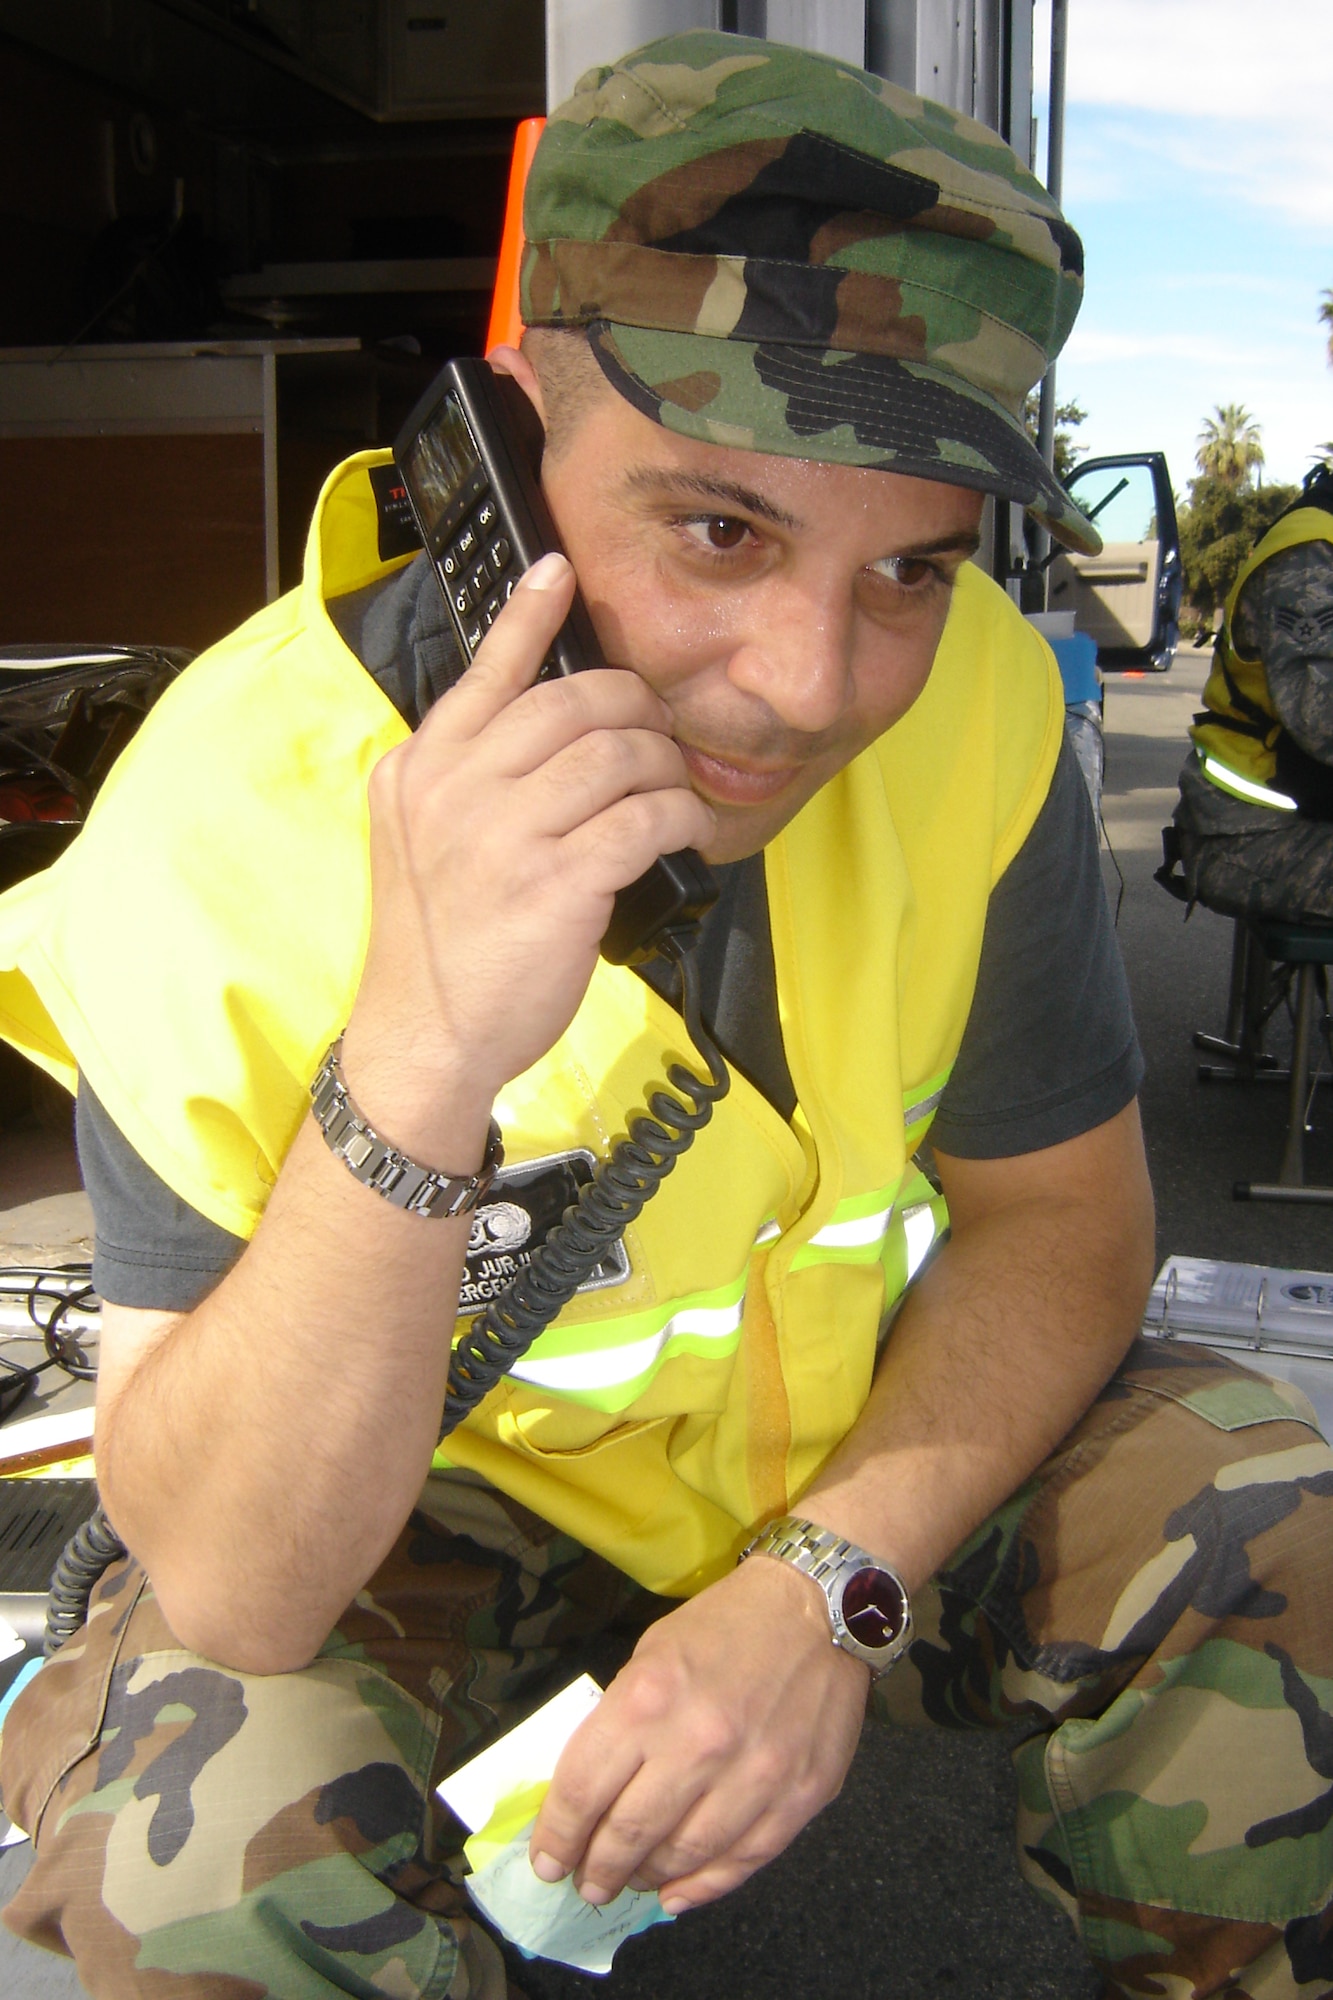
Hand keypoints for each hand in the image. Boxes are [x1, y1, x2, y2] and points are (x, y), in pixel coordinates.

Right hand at [344, 553, 714, 1140]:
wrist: (425, 1036)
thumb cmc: (436, 946)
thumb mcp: (421, 843)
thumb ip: (464, 782)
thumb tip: (545, 739)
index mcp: (420, 768)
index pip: (486, 673)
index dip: (530, 616)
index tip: (562, 569)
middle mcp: (456, 787)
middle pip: (575, 703)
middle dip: (638, 712)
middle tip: (659, 741)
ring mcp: (504, 833)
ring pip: (619, 754)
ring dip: (665, 770)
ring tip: (675, 797)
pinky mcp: (556, 882)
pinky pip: (645, 818)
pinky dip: (681, 820)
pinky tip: (689, 835)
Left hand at [527, 1554, 868, 1914]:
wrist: (817, 1609)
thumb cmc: (723, 1626)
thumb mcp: (651, 1653)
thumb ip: (620, 1722)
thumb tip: (590, 1792)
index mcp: (649, 1699)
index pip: (583, 1791)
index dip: (557, 1836)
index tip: (547, 1860)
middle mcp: (697, 1744)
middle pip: (628, 1834)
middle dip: (596, 1868)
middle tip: (585, 1883)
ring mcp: (753, 1776)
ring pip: (682, 1857)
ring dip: (644, 1879)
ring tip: (628, 1882)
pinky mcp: (798, 1797)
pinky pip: (741, 1862)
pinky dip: (702, 1887)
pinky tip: (676, 1893)